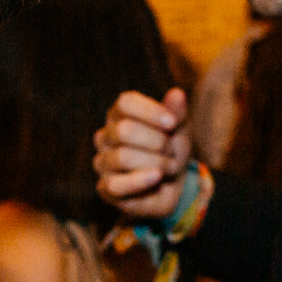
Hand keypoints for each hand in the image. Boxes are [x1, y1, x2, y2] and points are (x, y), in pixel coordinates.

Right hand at [93, 88, 190, 219]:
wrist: (172, 187)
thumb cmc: (170, 152)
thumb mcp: (178, 131)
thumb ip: (176, 113)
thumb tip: (176, 93)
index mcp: (120, 115)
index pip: (125, 103)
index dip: (149, 111)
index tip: (172, 123)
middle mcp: (105, 136)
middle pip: (124, 130)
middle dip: (157, 142)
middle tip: (172, 151)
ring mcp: (103, 162)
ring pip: (123, 157)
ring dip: (155, 163)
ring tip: (169, 167)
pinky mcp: (105, 188)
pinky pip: (115, 184)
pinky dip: (140, 180)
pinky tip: (156, 177)